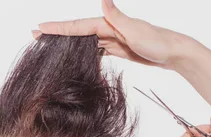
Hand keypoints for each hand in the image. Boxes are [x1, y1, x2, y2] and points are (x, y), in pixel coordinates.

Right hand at [35, 0, 192, 70]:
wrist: (174, 53)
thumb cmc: (158, 42)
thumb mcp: (136, 29)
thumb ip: (117, 17)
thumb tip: (102, 0)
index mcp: (109, 23)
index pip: (78, 25)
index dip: (58, 27)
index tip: (40, 27)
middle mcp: (109, 28)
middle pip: (77, 31)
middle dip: (57, 33)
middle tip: (36, 34)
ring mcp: (113, 38)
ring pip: (84, 40)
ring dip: (67, 42)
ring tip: (50, 45)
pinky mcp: (119, 48)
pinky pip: (96, 49)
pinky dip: (84, 51)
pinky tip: (75, 56)